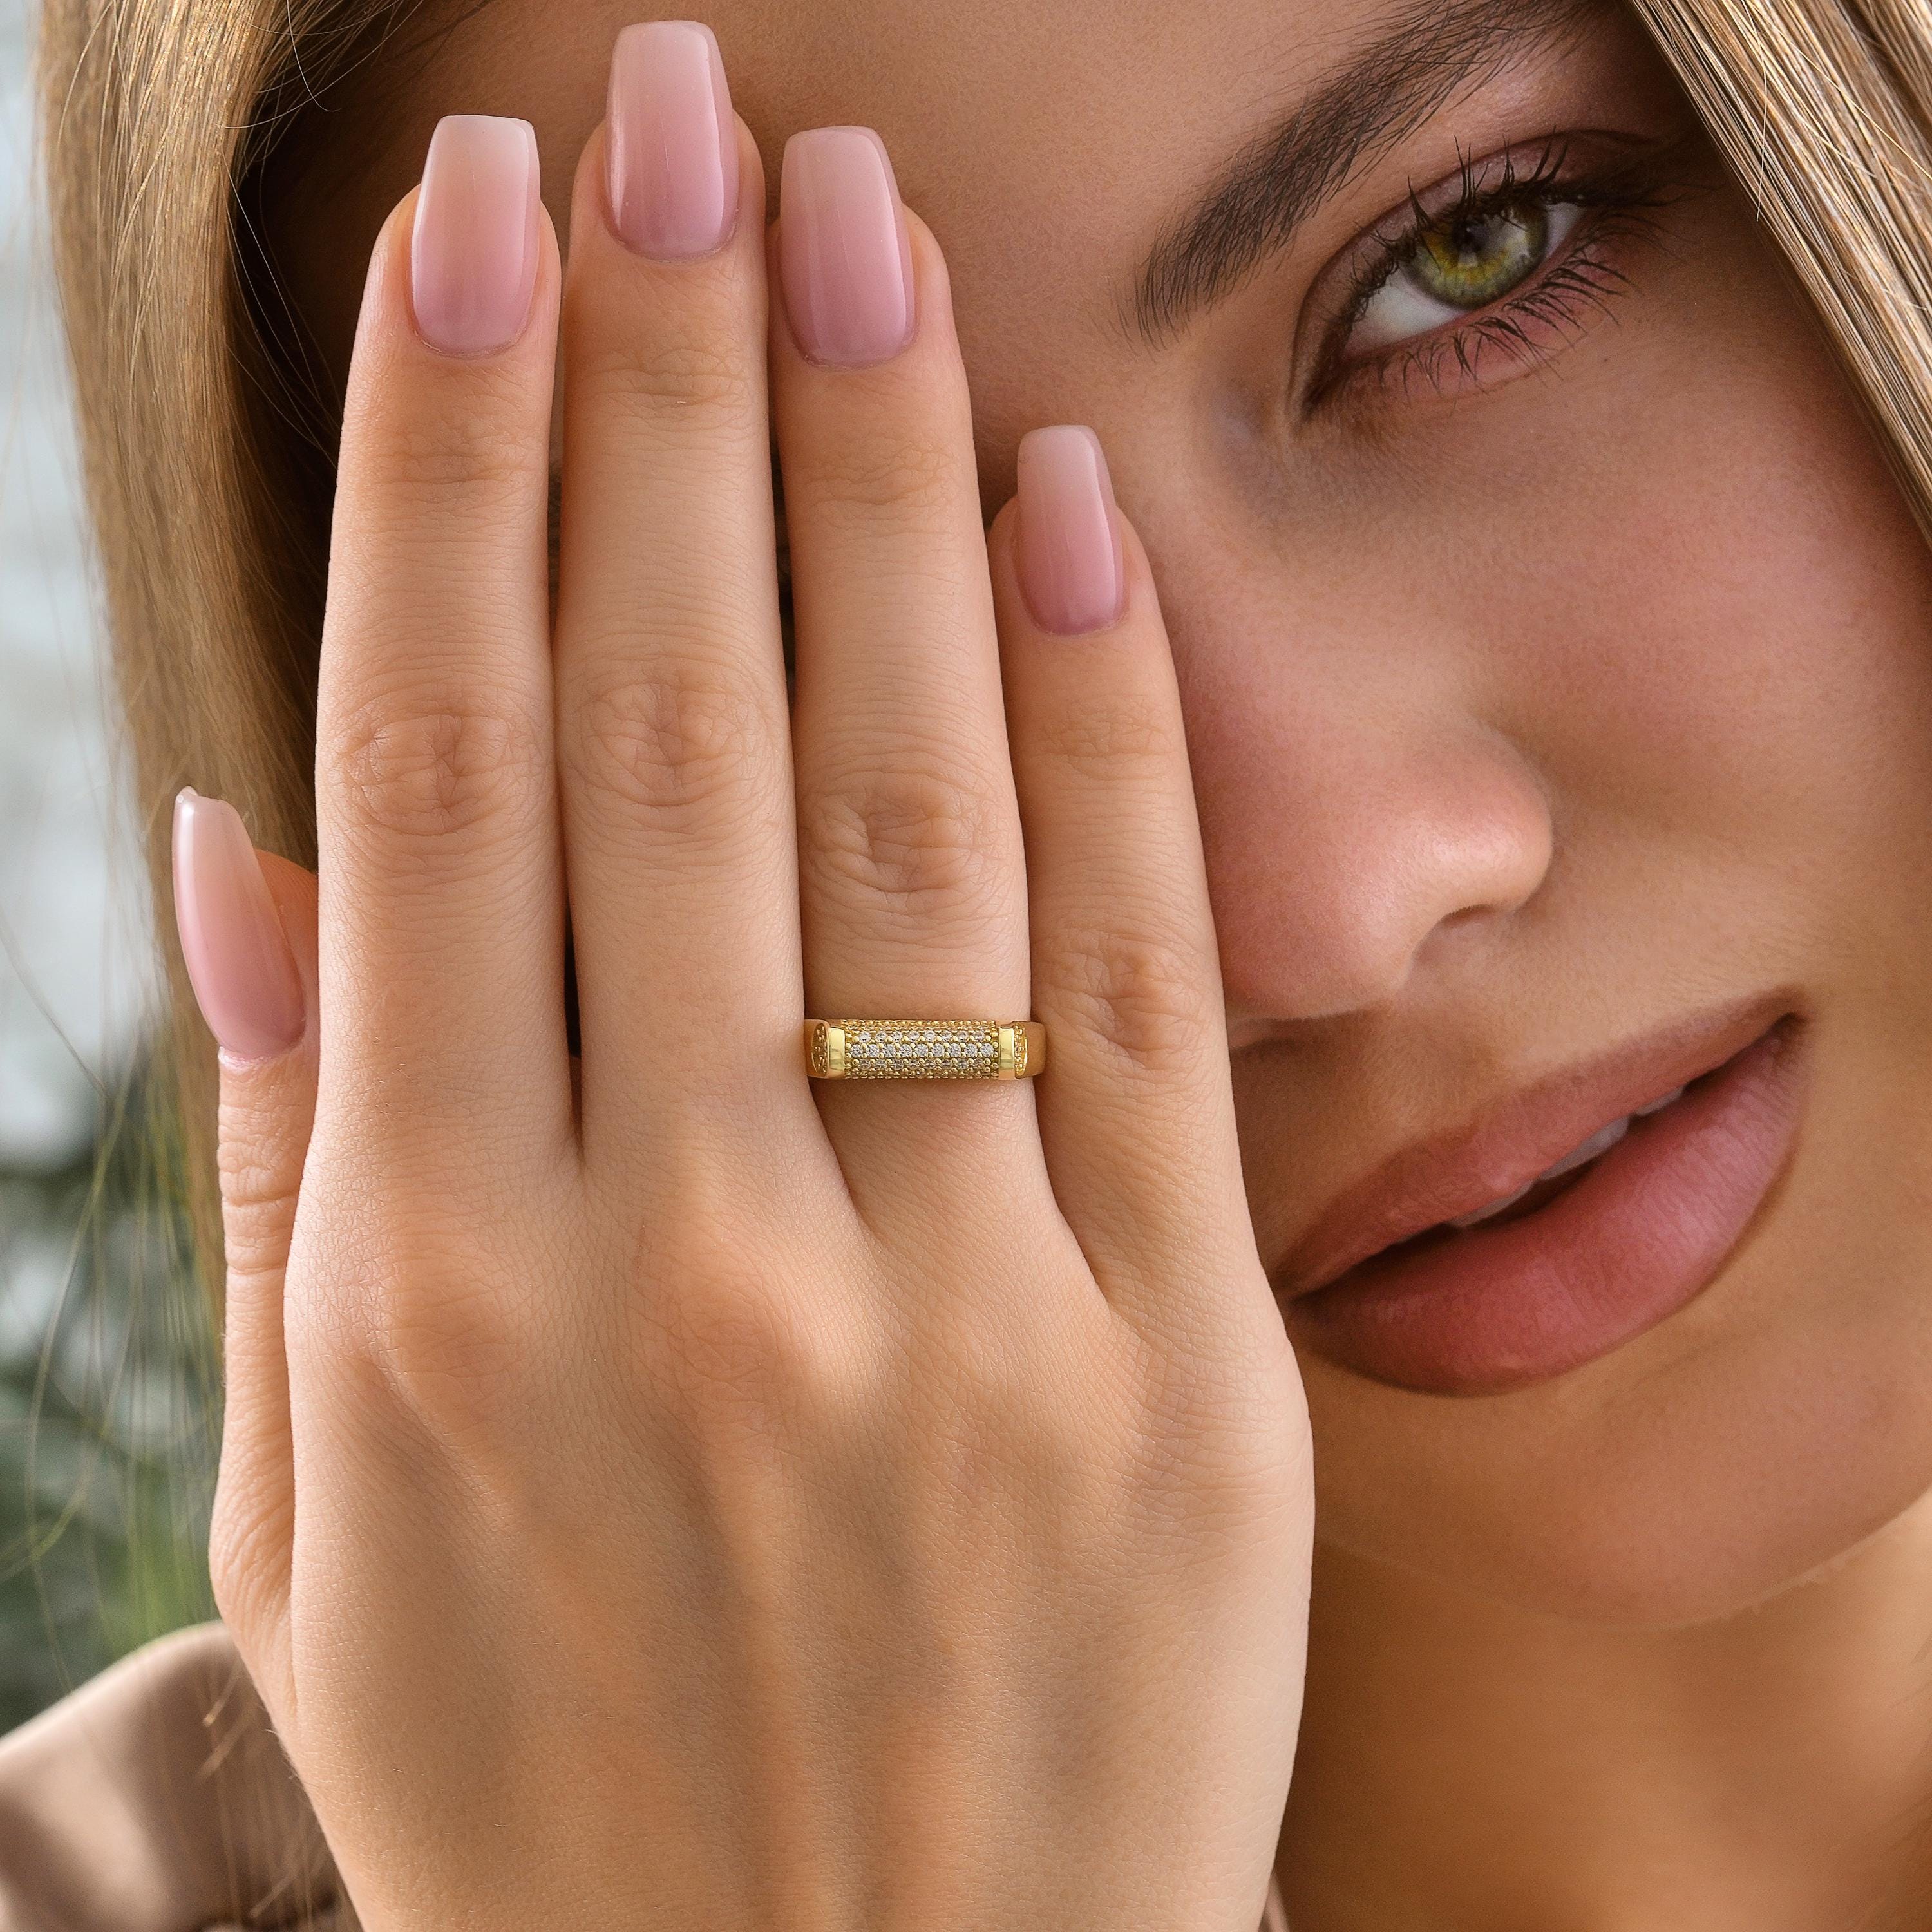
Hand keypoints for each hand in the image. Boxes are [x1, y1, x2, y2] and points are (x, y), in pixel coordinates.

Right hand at [177, 26, 1311, 1929]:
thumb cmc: (556, 1794)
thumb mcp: (331, 1514)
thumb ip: (286, 1158)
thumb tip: (247, 824)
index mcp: (428, 1292)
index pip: (436, 761)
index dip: (452, 458)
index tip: (480, 228)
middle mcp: (686, 1266)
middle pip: (669, 719)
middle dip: (667, 379)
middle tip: (680, 110)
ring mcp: (959, 1319)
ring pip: (910, 802)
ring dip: (876, 476)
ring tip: (857, 223)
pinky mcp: (1177, 1379)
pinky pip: (1136, 979)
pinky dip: (1103, 719)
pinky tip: (1064, 500)